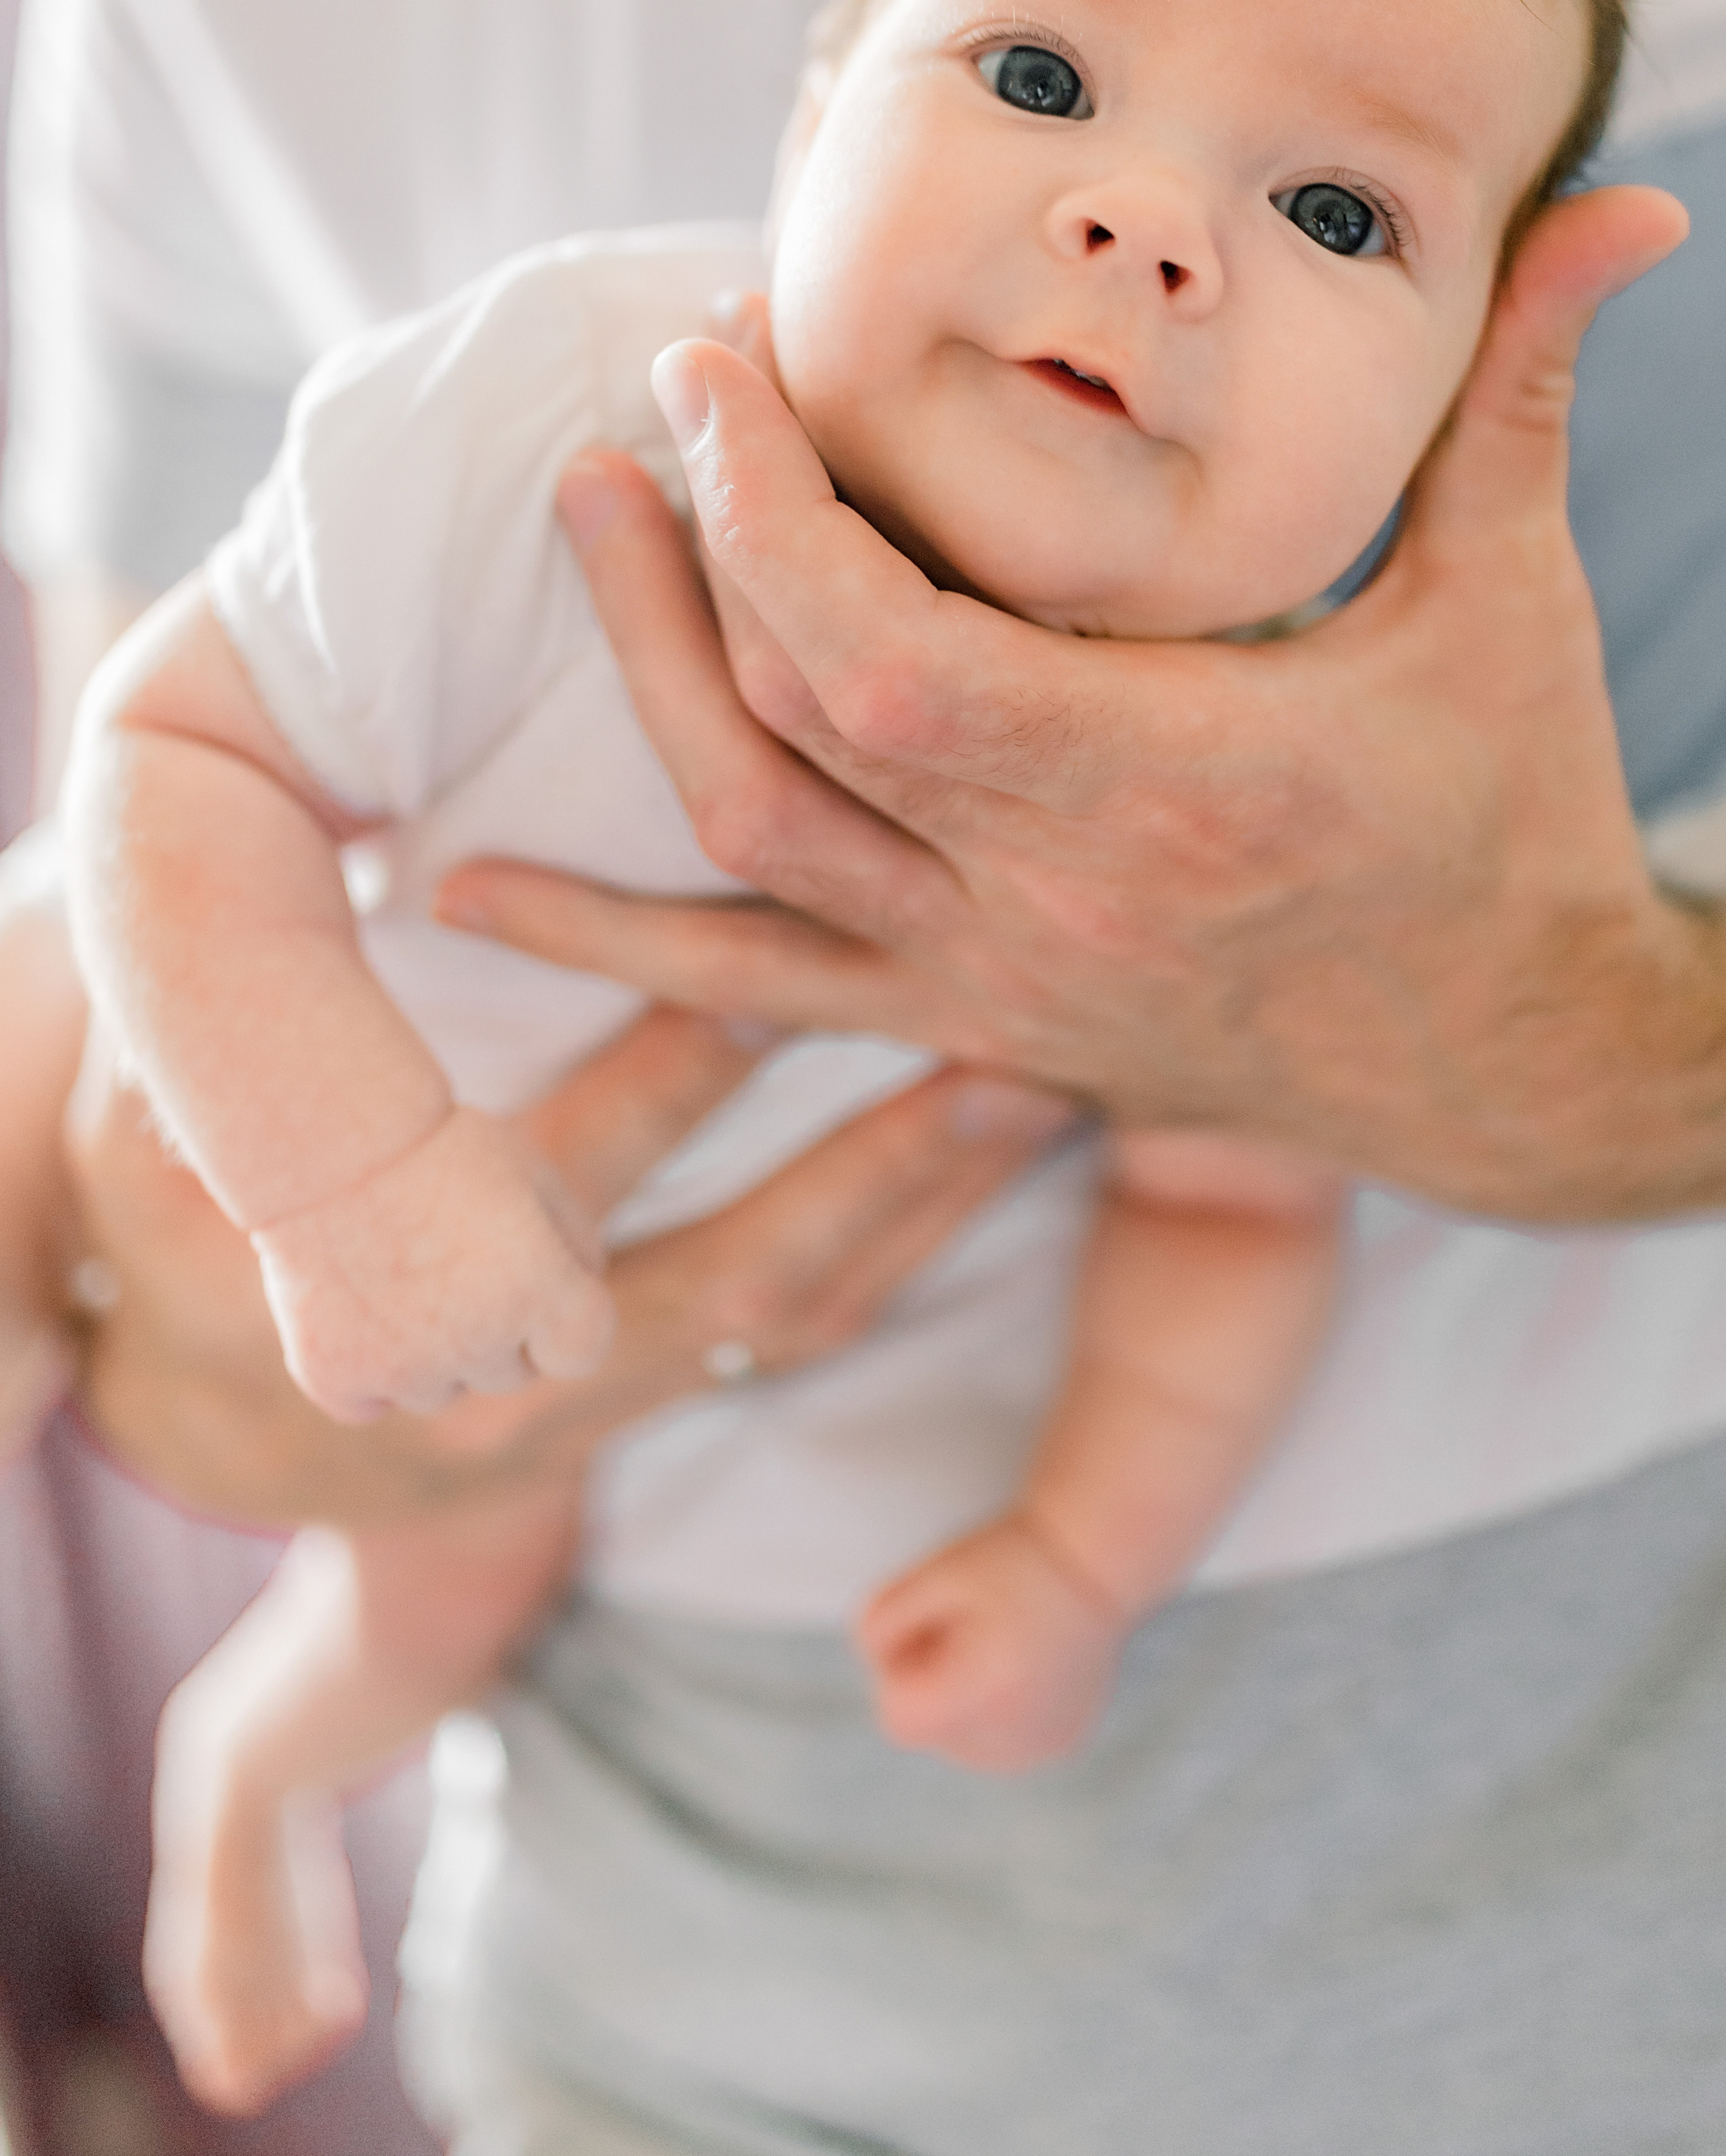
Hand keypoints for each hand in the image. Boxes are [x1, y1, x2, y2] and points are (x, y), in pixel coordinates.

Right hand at [63, 993, 1071, 1525]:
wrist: (230, 1421)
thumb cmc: (184, 1232)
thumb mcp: (149, 1140)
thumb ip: (226, 1050)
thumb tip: (315, 923)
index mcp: (394, 1287)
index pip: (567, 1169)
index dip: (680, 1064)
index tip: (791, 967)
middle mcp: (510, 1373)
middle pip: (731, 1271)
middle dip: (873, 1164)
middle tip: (1001, 1046)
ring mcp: (589, 1404)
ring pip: (790, 1316)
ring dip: (918, 1210)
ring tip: (1038, 1092)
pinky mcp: (643, 1403)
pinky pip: (792, 1338)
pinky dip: (896, 1251)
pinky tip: (989, 1156)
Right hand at [251, 1106, 610, 1421]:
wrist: (324, 1138)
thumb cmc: (436, 1146)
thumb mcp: (529, 1172)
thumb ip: (574, 1239)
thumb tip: (583, 1286)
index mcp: (537, 1288)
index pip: (584, 1349)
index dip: (567, 1314)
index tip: (538, 1276)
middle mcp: (475, 1341)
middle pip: (512, 1373)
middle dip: (498, 1328)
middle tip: (452, 1256)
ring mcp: (401, 1367)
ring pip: (441, 1392)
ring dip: (434, 1352)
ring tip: (399, 1272)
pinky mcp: (334, 1377)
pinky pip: (369, 1403)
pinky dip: (365, 1370)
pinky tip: (356, 1307)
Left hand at [437, 186, 1713, 1223]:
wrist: (1509, 1064)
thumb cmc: (1509, 822)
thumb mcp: (1506, 608)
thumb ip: (1517, 396)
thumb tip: (1626, 204)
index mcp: (1175, 778)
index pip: (890, 656)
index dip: (771, 512)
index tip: (724, 364)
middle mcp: (1058, 896)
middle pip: (786, 728)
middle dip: (688, 553)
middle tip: (650, 402)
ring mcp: (996, 978)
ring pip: (748, 846)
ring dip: (641, 683)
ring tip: (588, 523)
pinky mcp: (970, 1024)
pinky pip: (758, 991)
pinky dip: (613, 939)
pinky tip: (466, 891)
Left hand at [858, 1512, 1123, 1772]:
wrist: (1094, 1562)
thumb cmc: (1009, 1561)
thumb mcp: (930, 1575)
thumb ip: (879, 1623)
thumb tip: (873, 1665)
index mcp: (986, 1693)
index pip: (898, 1719)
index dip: (897, 1670)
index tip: (927, 1628)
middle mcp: (1018, 1736)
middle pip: (928, 1730)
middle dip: (930, 1680)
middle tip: (965, 1625)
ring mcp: (1042, 1747)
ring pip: (960, 1740)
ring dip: (960, 1697)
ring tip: (993, 1644)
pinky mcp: (1059, 1745)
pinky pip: (996, 1741)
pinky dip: (992, 1707)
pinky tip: (1015, 1663)